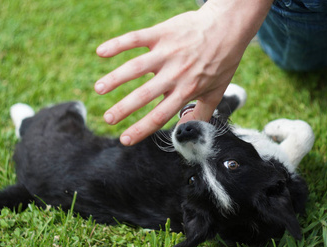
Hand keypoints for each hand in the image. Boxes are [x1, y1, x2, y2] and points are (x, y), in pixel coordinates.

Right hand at [95, 0, 270, 145]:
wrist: (228, 27)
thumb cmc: (222, 61)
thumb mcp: (217, 91)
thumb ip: (201, 113)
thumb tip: (186, 131)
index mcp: (187, 90)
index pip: (160, 115)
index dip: (141, 129)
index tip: (125, 139)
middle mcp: (175, 73)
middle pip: (145, 94)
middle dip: (124, 108)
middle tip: (107, 119)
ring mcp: (167, 52)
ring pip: (136, 67)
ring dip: (115, 78)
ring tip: (99, 89)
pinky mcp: (162, 33)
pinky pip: (136, 39)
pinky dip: (118, 44)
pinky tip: (101, 52)